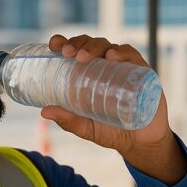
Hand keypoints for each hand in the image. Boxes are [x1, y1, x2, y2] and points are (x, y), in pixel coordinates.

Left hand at [40, 34, 186, 183]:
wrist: (141, 143)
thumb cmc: (111, 132)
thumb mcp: (87, 127)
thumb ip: (68, 120)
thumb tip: (44, 111)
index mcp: (89, 73)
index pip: (76, 50)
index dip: (64, 42)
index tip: (53, 45)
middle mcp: (106, 66)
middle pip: (90, 44)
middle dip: (77, 43)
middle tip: (67, 53)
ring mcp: (124, 67)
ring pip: (108, 46)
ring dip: (94, 46)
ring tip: (83, 57)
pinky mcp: (142, 72)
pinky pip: (132, 55)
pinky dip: (122, 52)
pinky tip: (112, 56)